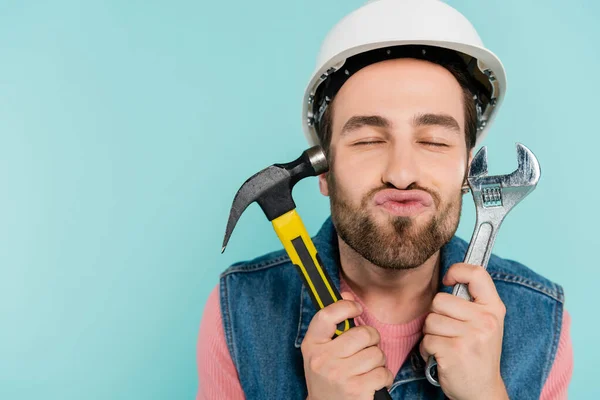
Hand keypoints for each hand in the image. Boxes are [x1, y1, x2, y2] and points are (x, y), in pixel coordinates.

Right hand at [301, 292, 393, 399]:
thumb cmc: (327, 375)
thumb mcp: (321, 349)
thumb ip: (332, 323)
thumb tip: (345, 293)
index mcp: (312, 345)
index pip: (326, 315)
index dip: (345, 306)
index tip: (356, 308)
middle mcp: (323, 360)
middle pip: (363, 334)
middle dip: (371, 340)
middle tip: (365, 349)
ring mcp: (339, 376)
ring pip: (377, 353)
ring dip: (378, 361)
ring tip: (366, 368)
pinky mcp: (356, 390)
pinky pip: (384, 372)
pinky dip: (383, 377)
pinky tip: (372, 381)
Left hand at [420, 263, 508, 399]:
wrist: (483, 392)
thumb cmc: (478, 354)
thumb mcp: (485, 324)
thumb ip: (471, 302)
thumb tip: (448, 277)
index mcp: (494, 309)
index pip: (477, 273)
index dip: (457, 270)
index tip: (448, 280)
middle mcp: (485, 320)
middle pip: (440, 300)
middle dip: (436, 316)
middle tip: (449, 332)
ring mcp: (471, 336)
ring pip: (430, 320)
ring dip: (431, 334)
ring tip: (446, 345)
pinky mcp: (454, 351)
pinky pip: (426, 340)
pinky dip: (427, 349)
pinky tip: (442, 357)